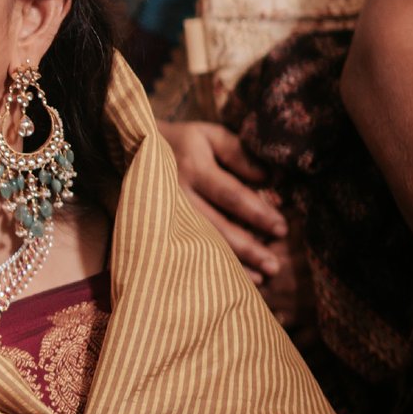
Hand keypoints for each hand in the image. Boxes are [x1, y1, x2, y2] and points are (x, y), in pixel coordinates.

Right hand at [159, 120, 286, 282]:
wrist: (131, 151)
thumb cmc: (182, 143)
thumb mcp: (209, 135)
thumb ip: (238, 153)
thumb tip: (269, 179)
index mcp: (193, 166)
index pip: (232, 194)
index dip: (258, 213)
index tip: (281, 228)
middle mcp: (177, 193)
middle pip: (217, 226)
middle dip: (249, 247)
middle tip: (275, 265)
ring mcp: (164, 213)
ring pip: (201, 242)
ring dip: (232, 263)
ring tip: (262, 277)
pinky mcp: (156, 227)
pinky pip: (186, 249)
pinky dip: (210, 265)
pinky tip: (232, 277)